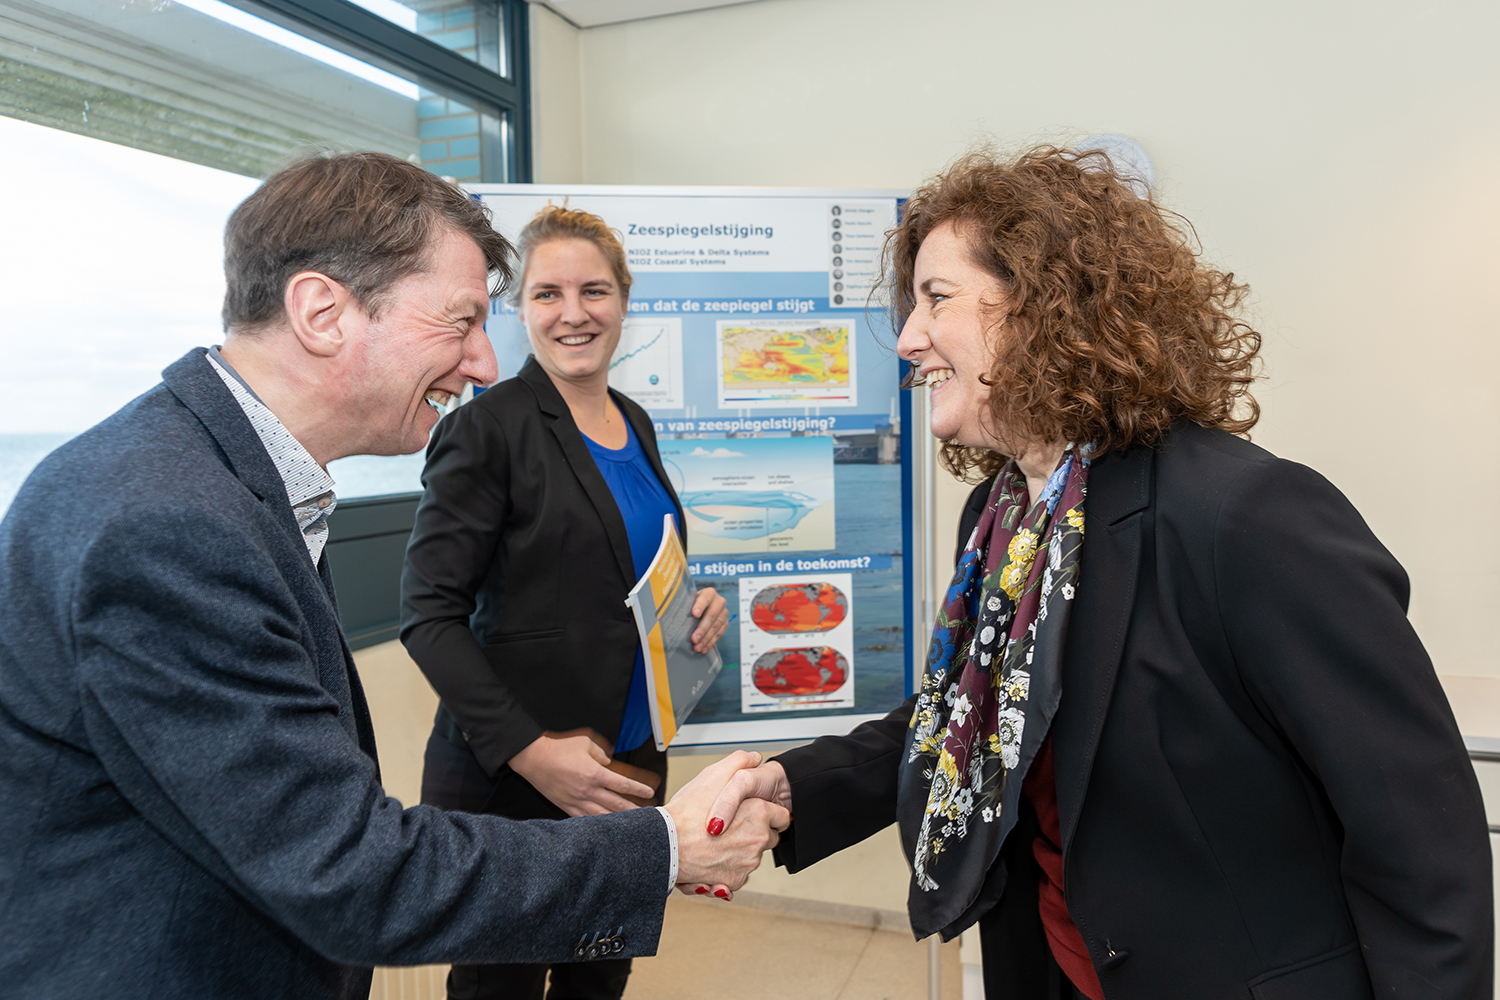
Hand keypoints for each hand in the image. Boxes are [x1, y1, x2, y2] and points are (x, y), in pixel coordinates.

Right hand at [508, 732, 655, 816]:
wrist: (534, 759)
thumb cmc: (558, 749)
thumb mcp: (585, 742)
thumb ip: (601, 752)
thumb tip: (610, 762)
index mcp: (595, 773)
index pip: (622, 784)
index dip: (638, 789)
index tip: (649, 793)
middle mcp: (588, 790)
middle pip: (616, 804)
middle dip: (633, 809)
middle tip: (646, 814)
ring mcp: (576, 800)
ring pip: (602, 815)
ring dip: (617, 820)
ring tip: (630, 825)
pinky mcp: (566, 806)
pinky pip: (584, 818)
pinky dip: (595, 823)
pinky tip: (604, 827)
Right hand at [666, 752, 789, 898]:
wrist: (666, 844)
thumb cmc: (687, 812)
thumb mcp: (714, 774)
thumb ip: (740, 761)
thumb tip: (754, 758)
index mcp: (759, 813)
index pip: (782, 816)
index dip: (767, 813)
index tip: (753, 814)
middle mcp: (758, 839)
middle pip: (769, 838)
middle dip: (756, 833)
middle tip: (732, 827)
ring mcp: (748, 863)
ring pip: (752, 856)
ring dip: (741, 851)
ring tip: (717, 842)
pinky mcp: (735, 881)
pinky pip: (739, 874)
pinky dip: (729, 868)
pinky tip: (713, 856)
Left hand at [690, 587, 728, 653]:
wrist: (703, 606)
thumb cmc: (692, 604)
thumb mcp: (689, 601)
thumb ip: (685, 606)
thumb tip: (672, 618)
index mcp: (709, 593)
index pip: (705, 598)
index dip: (700, 606)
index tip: (694, 614)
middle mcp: (719, 601)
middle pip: (711, 615)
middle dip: (702, 629)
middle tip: (694, 639)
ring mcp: (724, 613)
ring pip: (716, 626)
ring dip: (706, 639)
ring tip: (697, 647)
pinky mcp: (725, 623)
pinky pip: (719, 634)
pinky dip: (710, 642)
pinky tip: (704, 648)